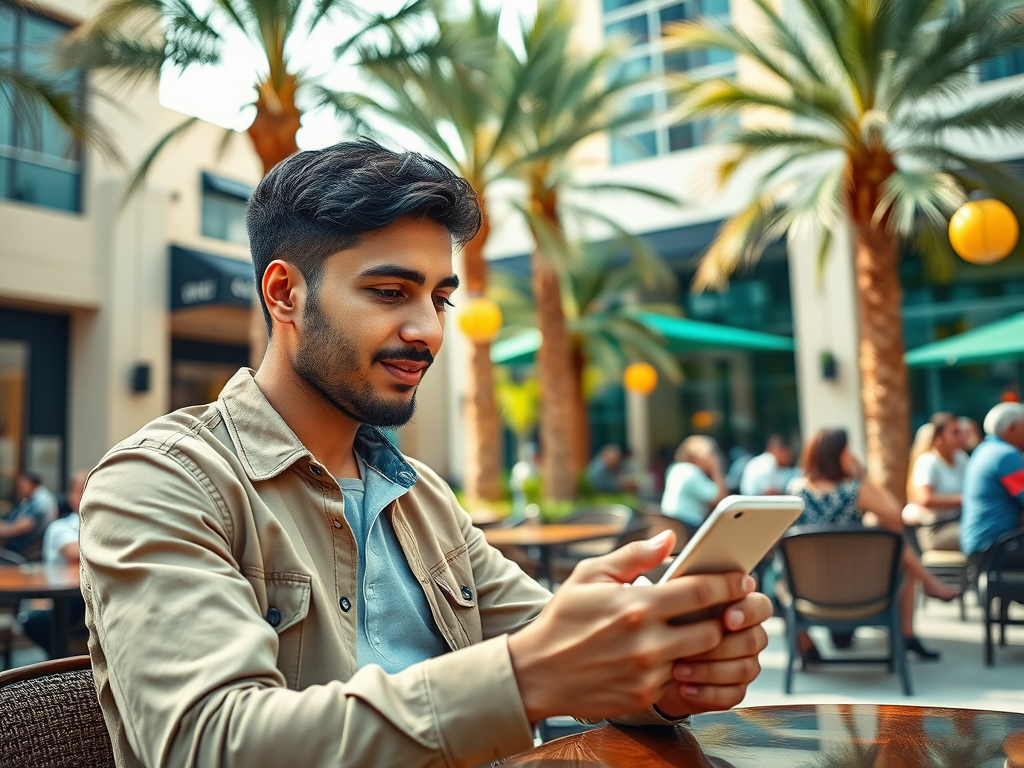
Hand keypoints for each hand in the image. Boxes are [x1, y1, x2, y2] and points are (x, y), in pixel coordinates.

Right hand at [507, 531, 756, 722]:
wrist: (537, 672)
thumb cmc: (563, 618)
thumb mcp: (590, 575)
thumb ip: (634, 555)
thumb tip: (670, 538)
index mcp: (637, 604)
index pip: (700, 591)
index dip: (728, 583)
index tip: (742, 578)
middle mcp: (646, 641)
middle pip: (711, 630)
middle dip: (721, 618)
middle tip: (723, 608)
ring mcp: (647, 672)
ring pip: (699, 658)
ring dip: (702, 645)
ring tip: (697, 630)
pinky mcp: (644, 695)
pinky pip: (678, 679)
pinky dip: (679, 666)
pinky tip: (669, 654)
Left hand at [652, 591, 771, 717]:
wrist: (658, 664)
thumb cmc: (668, 626)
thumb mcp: (673, 604)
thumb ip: (683, 588)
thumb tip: (674, 570)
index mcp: (740, 608)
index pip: (761, 606)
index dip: (748, 612)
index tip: (727, 618)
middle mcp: (749, 636)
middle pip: (753, 640)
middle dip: (720, 646)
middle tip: (688, 647)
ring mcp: (745, 665)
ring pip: (743, 669)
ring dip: (708, 670)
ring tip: (678, 669)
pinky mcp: (735, 691)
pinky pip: (732, 695)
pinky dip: (706, 692)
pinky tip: (684, 687)